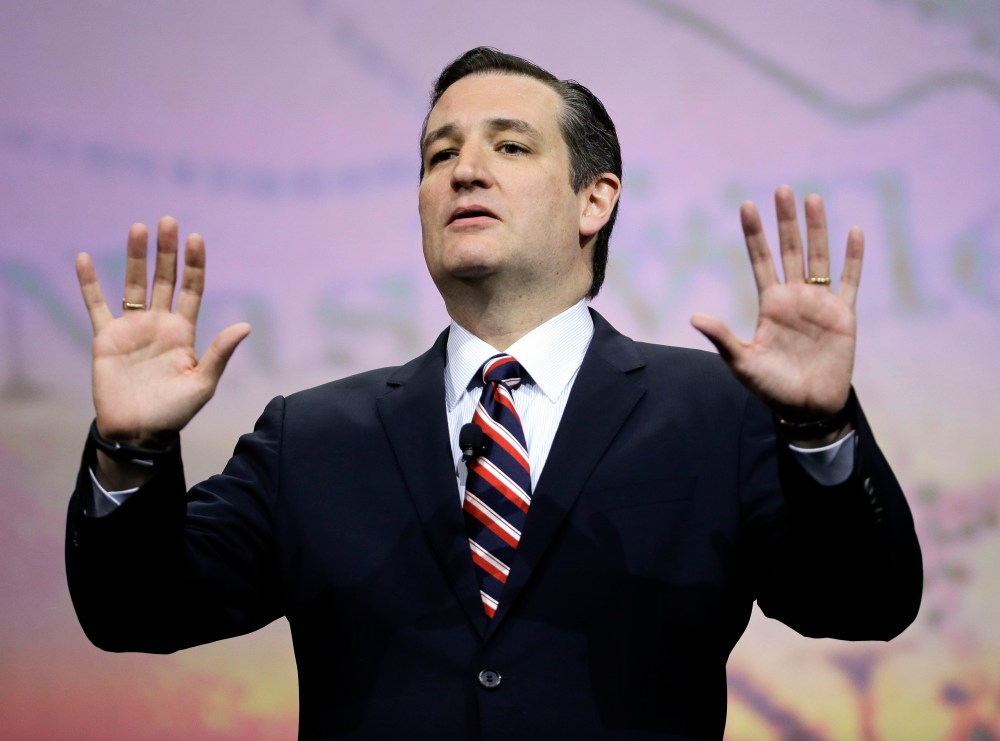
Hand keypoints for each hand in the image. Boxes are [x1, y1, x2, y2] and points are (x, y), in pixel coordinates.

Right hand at [77, 217, 250, 447]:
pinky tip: (85, 259)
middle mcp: (159, 324)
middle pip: (164, 279)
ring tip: (139, 228)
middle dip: (167, 252)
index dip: (195, 265)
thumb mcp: (202, 384)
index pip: (192, 289)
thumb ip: (219, 353)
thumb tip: (246, 325)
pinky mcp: (106, 338)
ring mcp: (132, 329)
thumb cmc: (174, 413)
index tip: (196, 238)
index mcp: (184, 332)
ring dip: (136, 257)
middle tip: (168, 221)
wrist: (137, 433)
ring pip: (133, 284)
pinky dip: (89, 283)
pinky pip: (96, 305)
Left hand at [690, 185, 860, 426]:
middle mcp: (795, 297)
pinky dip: (853, 258)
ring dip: (817, 229)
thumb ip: (722, 338)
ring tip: (813, 199)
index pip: (760, 260)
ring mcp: (820, 304)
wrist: (807, 408)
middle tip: (782, 189)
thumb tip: (695, 317)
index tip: (746, 205)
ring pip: (819, 257)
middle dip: (785, 221)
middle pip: (789, 250)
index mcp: (770, 304)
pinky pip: (850, 281)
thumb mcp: (742, 362)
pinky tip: (854, 232)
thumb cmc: (772, 387)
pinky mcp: (843, 315)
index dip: (754, 234)